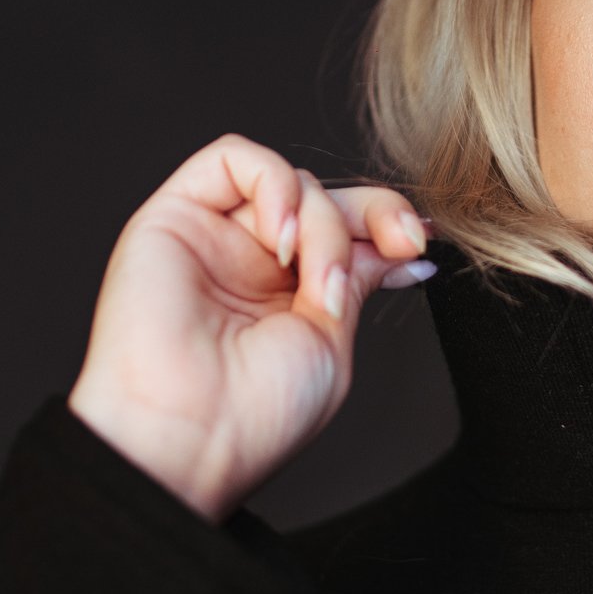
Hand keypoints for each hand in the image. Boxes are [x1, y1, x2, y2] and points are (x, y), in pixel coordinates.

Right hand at [66, 133, 435, 520]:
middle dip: (375, 212)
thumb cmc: (256, 413)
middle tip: (402, 241)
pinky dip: (274, 183)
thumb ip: (354, 277)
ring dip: (323, 222)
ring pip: (290, 182)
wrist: (192, 434)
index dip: (388, 225)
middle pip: (325, 198)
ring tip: (316, 283)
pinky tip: (281, 237)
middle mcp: (250, 263)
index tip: (420, 244)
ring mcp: (213, 238)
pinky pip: (231, 158)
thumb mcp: (330, 339)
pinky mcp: (173, 217)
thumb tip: (399, 242)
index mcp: (289, 299)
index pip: (347, 233)